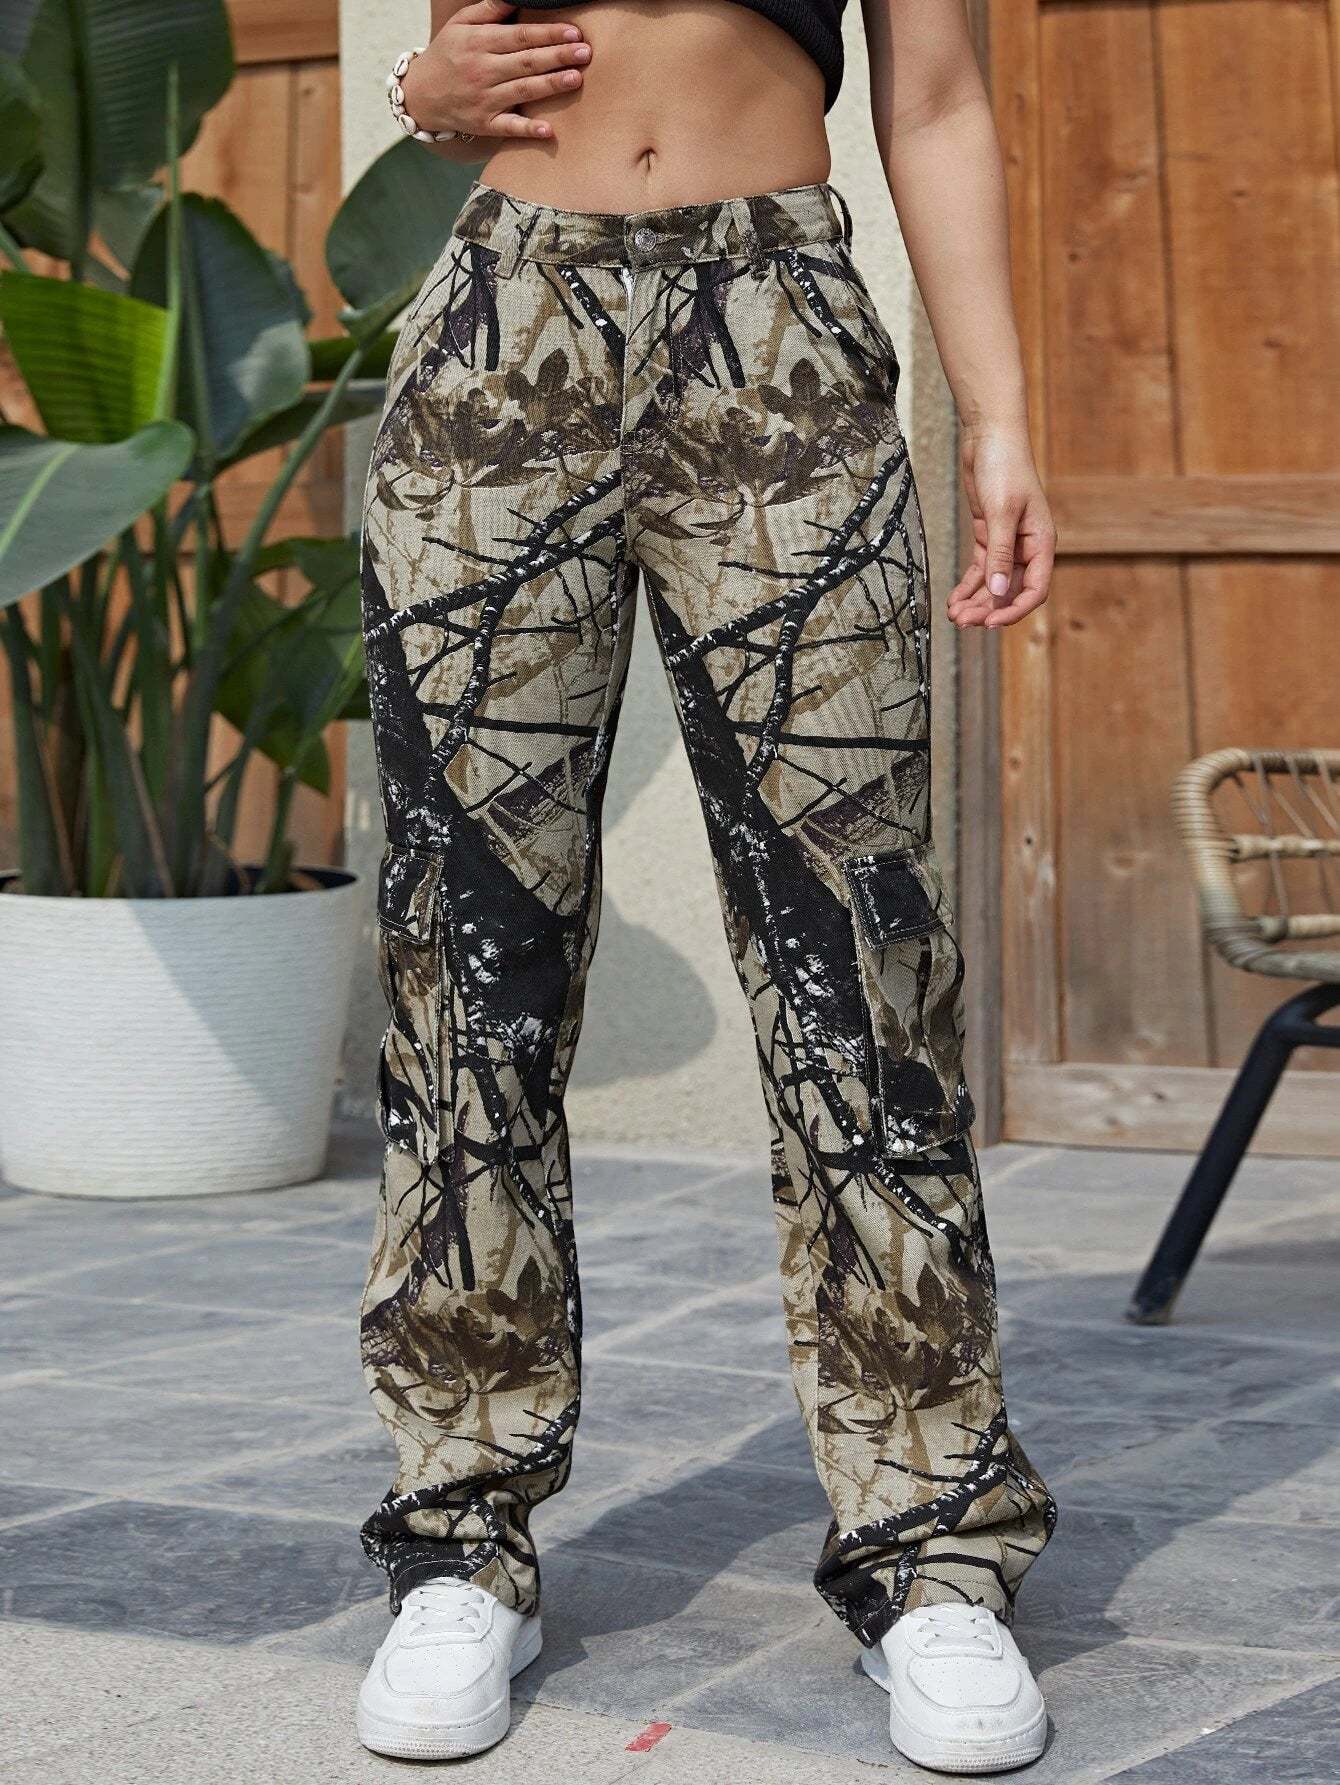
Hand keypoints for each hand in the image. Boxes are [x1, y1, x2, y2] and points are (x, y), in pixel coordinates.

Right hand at [400, 0, 590, 141]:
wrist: (421, 95)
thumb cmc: (448, 55)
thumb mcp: (461, 25)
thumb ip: (488, 10)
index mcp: (480, 42)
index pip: (521, 36)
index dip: (548, 34)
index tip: (574, 33)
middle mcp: (483, 70)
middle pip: (527, 62)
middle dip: (557, 57)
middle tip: (585, 53)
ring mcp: (484, 99)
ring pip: (523, 91)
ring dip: (551, 86)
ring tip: (576, 78)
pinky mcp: (484, 124)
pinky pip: (509, 127)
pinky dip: (528, 130)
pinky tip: (549, 130)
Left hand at [946, 422, 1056, 628]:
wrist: (990, 437)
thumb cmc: (1005, 467)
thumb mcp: (1002, 512)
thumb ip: (1000, 553)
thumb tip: (996, 592)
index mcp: (1041, 543)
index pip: (1034, 590)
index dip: (1014, 610)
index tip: (990, 623)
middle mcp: (1026, 548)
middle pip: (1009, 592)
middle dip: (987, 610)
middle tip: (963, 623)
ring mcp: (1007, 544)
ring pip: (993, 585)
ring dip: (975, 602)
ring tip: (955, 616)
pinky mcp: (988, 537)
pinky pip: (980, 570)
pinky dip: (968, 587)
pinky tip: (955, 601)